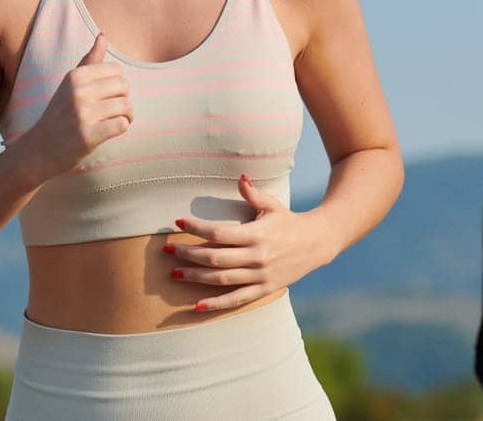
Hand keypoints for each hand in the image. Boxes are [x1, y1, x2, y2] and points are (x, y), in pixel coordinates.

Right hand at [18, 33, 132, 179]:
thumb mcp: (69, 84)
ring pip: (126, 106)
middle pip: (124, 87)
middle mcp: (78, 92)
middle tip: (114, 109)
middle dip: (124, 99)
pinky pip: (122, 125)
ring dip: (126, 115)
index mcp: (74, 76)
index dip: (117, 84)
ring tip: (116, 120)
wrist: (38, 150)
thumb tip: (103, 35)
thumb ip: (89, 60)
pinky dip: (121, 128)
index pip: (116, 70)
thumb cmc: (58, 115)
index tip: (108, 95)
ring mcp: (82, 114)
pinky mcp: (88, 136)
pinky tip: (112, 131)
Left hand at [164, 174, 327, 312]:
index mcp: (256, 234)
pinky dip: (216, 304)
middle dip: (188, 254)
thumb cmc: (288, 220)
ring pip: (221, 279)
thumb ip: (254, 194)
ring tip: (173, 273)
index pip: (219, 233)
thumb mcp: (273, 205)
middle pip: (215, 258)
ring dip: (195, 277)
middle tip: (166, 250)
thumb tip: (240, 177)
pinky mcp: (264, 289)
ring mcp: (260, 276)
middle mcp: (257, 257)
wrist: (316, 243)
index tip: (178, 222)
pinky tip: (197, 304)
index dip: (196, 228)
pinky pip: (237, 299)